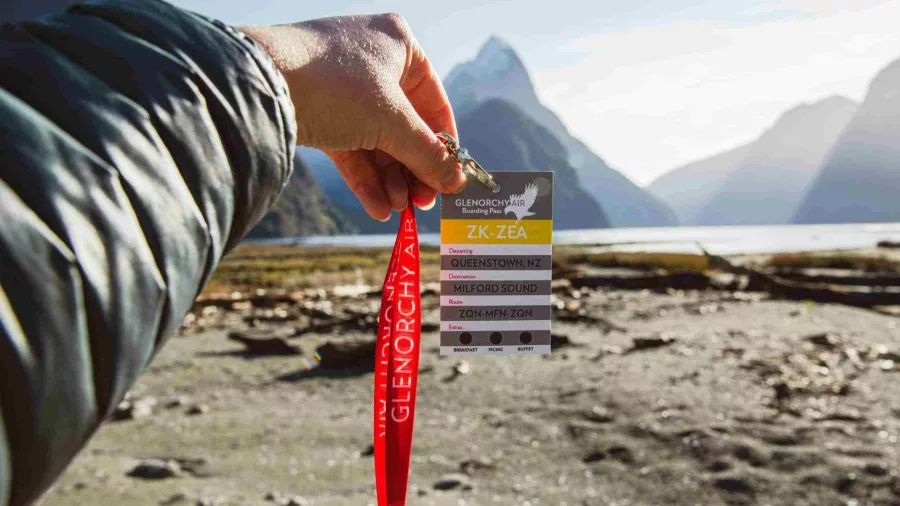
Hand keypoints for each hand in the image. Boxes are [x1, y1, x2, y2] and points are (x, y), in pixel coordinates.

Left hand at [239, 14, 466, 220]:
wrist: (259, 83)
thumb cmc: (335, 85)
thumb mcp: (391, 122)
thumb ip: (428, 154)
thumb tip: (457, 181)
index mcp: (399, 45)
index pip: (434, 102)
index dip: (443, 145)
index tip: (448, 180)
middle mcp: (373, 61)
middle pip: (404, 127)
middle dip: (411, 169)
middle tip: (420, 204)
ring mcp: (343, 87)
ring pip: (376, 141)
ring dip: (389, 179)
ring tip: (395, 209)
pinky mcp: (318, 111)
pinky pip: (350, 147)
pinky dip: (364, 177)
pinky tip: (376, 207)